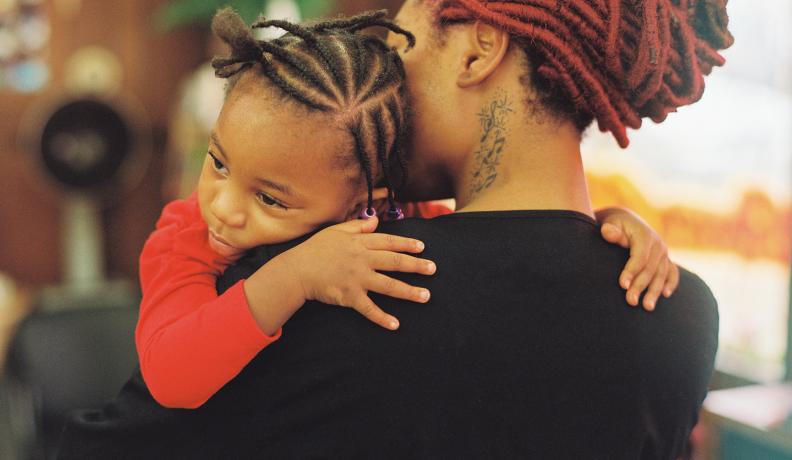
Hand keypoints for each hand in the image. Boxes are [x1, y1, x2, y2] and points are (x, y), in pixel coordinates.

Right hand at [279, 216, 435, 329]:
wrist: (296, 270)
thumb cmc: (315, 250)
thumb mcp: (335, 231)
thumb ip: (357, 226)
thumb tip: (375, 222)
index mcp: (359, 243)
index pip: (388, 242)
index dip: (406, 244)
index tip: (422, 247)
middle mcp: (362, 259)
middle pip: (395, 262)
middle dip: (416, 266)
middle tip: (433, 269)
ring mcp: (357, 278)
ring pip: (388, 285)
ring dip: (409, 292)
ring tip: (426, 296)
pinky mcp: (349, 296)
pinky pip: (369, 309)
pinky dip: (382, 317)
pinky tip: (395, 324)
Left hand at [596, 207, 679, 311]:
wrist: (626, 221)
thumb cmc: (615, 225)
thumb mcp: (611, 223)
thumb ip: (610, 230)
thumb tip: (608, 232)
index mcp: (645, 236)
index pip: (639, 257)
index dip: (631, 271)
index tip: (622, 285)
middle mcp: (658, 244)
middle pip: (650, 269)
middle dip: (641, 286)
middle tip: (630, 301)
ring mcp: (663, 253)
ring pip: (662, 274)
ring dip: (655, 291)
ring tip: (647, 307)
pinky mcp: (665, 259)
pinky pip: (672, 272)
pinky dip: (671, 283)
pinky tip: (666, 295)